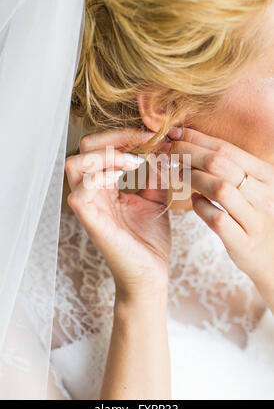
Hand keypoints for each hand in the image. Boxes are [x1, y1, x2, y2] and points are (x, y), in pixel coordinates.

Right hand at [65, 127, 180, 303]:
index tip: (152, 135)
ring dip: (105, 155)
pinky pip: (80, 193)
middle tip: (142, 142)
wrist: (152, 273)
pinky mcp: (91, 221)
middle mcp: (92, 193)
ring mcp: (89, 206)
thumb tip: (160, 148)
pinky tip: (123, 178)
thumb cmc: (150, 239)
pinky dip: (100, 178)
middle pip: (83, 149)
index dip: (124, 135)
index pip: (100, 147)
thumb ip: (155, 173)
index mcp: (105, 186)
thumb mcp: (157, 198)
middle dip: (113, 138)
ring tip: (132, 162)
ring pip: (74, 165)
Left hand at [171, 127, 273, 310]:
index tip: (174, 134)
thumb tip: (191, 144)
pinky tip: (193, 201)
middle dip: (188, 153)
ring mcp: (255, 219)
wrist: (273, 256)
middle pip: (220, 164)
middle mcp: (263, 194)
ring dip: (192, 177)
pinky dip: (200, 207)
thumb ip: (227, 168)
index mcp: (265, 174)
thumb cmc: (254, 216)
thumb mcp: (251, 188)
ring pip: (219, 188)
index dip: (196, 139)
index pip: (226, 149)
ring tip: (177, 174)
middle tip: (168, 151)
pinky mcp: (244, 242)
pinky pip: (217, 219)